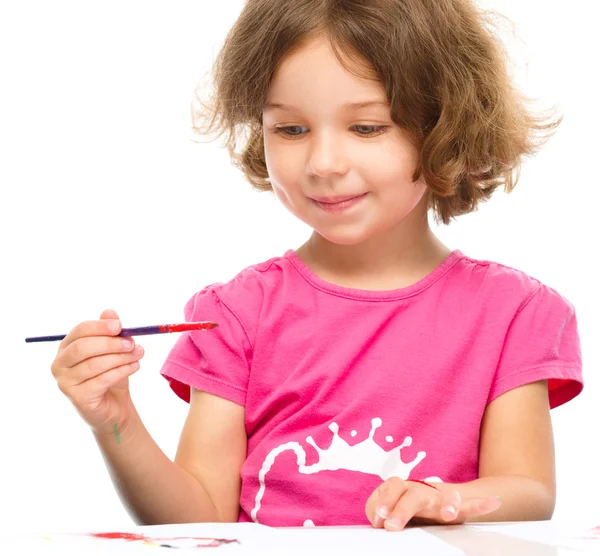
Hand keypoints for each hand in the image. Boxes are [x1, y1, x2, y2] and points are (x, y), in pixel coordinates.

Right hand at [50, 309, 144, 434]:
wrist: (114, 406)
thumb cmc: (110, 374)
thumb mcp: (113, 350)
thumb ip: (110, 332)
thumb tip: (109, 312)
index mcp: (67, 347)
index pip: (80, 331)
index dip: (100, 326)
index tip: (120, 326)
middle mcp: (60, 363)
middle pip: (83, 347)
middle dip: (110, 343)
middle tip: (132, 343)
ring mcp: (65, 382)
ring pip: (94, 364)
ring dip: (120, 357)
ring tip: (139, 354)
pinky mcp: (77, 397)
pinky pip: (101, 380)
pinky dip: (121, 371)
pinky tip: (135, 366)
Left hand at [365, 477, 501, 530]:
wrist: (423, 497)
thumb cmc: (398, 503)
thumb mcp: (383, 505)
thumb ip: (379, 508)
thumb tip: (381, 518)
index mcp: (404, 487)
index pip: (393, 486)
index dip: (386, 500)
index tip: (380, 519)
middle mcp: (422, 490)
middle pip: (413, 495)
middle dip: (402, 510)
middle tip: (391, 526)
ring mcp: (440, 499)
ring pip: (444, 498)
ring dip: (447, 504)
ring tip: (449, 514)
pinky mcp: (455, 509)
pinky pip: (470, 506)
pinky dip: (481, 505)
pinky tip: (494, 502)